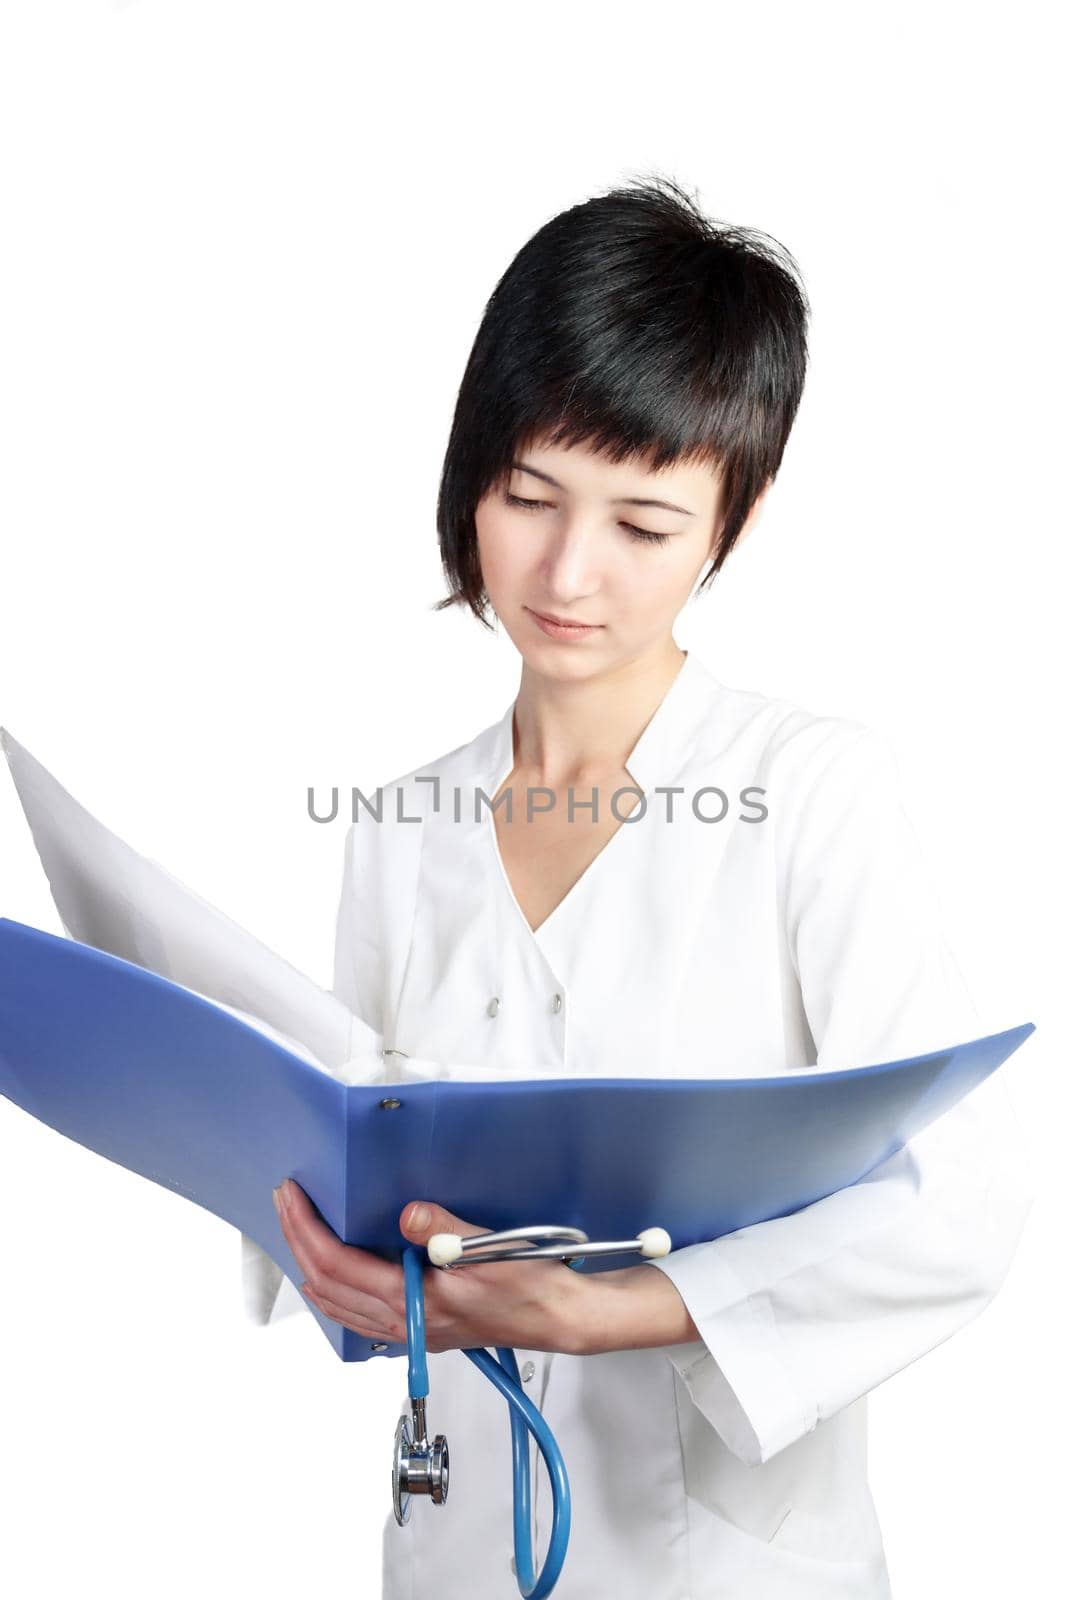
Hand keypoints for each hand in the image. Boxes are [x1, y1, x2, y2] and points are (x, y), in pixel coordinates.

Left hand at [272, 1179, 589, 1355]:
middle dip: (297, 1239)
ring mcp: (410, 1330)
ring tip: (295, 1230)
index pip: (339, 1266)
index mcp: (416, 1303)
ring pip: (336, 1305)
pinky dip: (332, 1292)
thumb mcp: (492, 1248)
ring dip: (308, 1266)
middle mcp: (405, 1323)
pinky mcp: (419, 1328)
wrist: (558, 1317)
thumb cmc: (531, 1285)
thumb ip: (446, 1230)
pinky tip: (329, 1278)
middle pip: (327, 1286)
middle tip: (284, 1201)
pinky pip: (357, 1316)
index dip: (309, 1229)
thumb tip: (407, 1214)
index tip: (293, 1196)